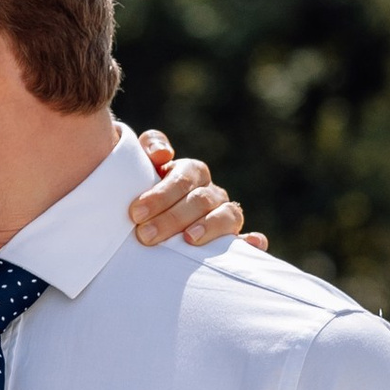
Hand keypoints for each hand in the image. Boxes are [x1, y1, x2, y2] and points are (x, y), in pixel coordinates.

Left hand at [128, 128, 268, 250]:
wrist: (150, 224)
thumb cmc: (144, 195)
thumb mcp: (142, 166)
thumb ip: (151, 147)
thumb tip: (164, 154)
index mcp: (192, 173)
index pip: (184, 178)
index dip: (162, 194)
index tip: (136, 212)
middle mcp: (212, 193)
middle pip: (200, 200)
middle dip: (172, 218)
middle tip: (146, 234)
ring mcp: (225, 216)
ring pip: (227, 216)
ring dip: (210, 226)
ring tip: (189, 239)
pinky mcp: (234, 240)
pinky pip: (249, 240)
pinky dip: (252, 241)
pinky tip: (251, 242)